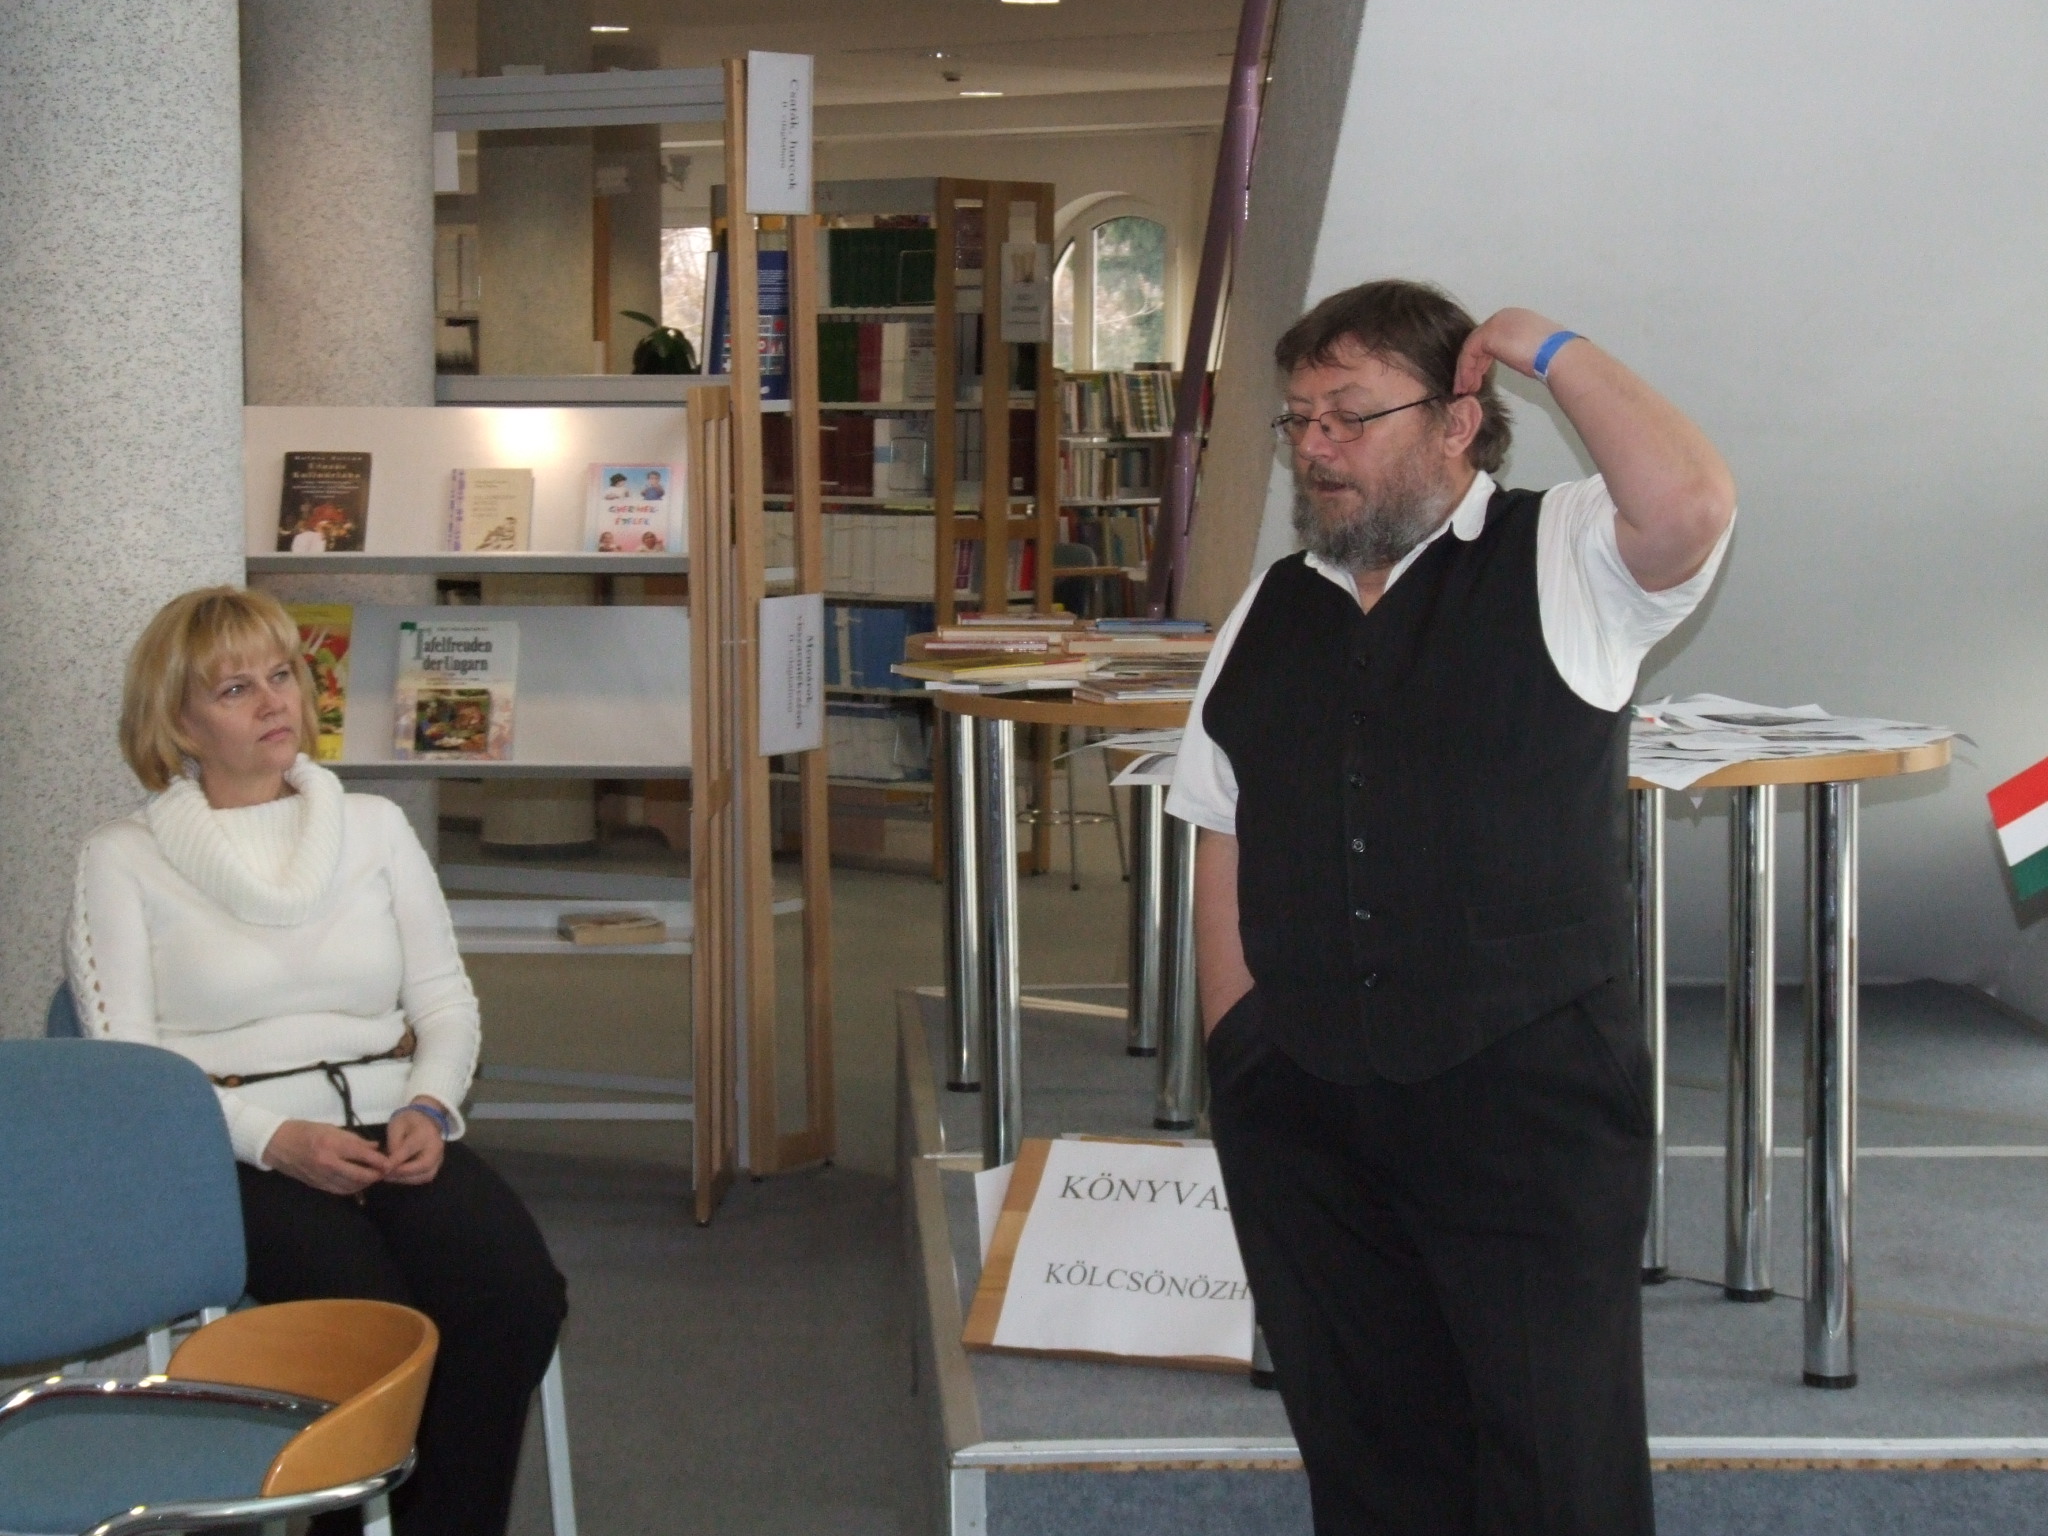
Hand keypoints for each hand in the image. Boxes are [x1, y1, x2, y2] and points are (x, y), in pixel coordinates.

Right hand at [265, 1120, 390, 1194]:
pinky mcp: (316, 1184)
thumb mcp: (331, 1128)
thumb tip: (375, 1147)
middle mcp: (327, 1163)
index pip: (362, 1155)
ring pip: (350, 1186)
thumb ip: (354, 1139)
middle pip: (358, 1176)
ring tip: (373, 1176)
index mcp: (331, 1145)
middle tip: (385, 1172)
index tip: (390, 1162)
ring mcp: (320, 1176)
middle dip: (375, 1176)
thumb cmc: (305, 1131)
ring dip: (364, 1183)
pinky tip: (358, 1183)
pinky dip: (351, 1188)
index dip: (379, 1161)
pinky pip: (338, 1190)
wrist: (277, 1144)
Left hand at [383, 1099, 447, 1184]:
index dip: (396, 1161)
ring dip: (406, 1179)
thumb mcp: (396, 1126)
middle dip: (403, 1174)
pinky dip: (411, 1179)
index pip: (410, 1149)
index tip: (383, 1168)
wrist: (426, 1118)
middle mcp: (436, 1147)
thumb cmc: (408, 1121)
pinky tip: (398, 1177)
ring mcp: (439, 1157)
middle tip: (385, 1175)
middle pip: (424, 1166)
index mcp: (424, 1133)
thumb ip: (393, 1143)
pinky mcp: (437, 1165)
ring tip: (389, 1177)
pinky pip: (426, 1176)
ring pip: (426, 1175)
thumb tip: (389, 1163)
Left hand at [1453, 307, 1574, 395]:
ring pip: (1472, 348)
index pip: (1492, 338)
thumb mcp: (1533, 350)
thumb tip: (1518, 359)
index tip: (1480, 377)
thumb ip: (1520, 350)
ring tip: (1466, 389)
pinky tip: (1468, 384)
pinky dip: (1466, 370)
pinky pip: (1469, 353)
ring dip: (1467, 371)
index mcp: (1516, 318)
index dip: (1483, 359)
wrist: (1558, 355)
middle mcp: (1504, 317)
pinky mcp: (1488, 334)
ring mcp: (1495, 324)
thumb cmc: (1553, 357)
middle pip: (1480, 342)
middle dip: (1473, 366)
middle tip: (1469, 385)